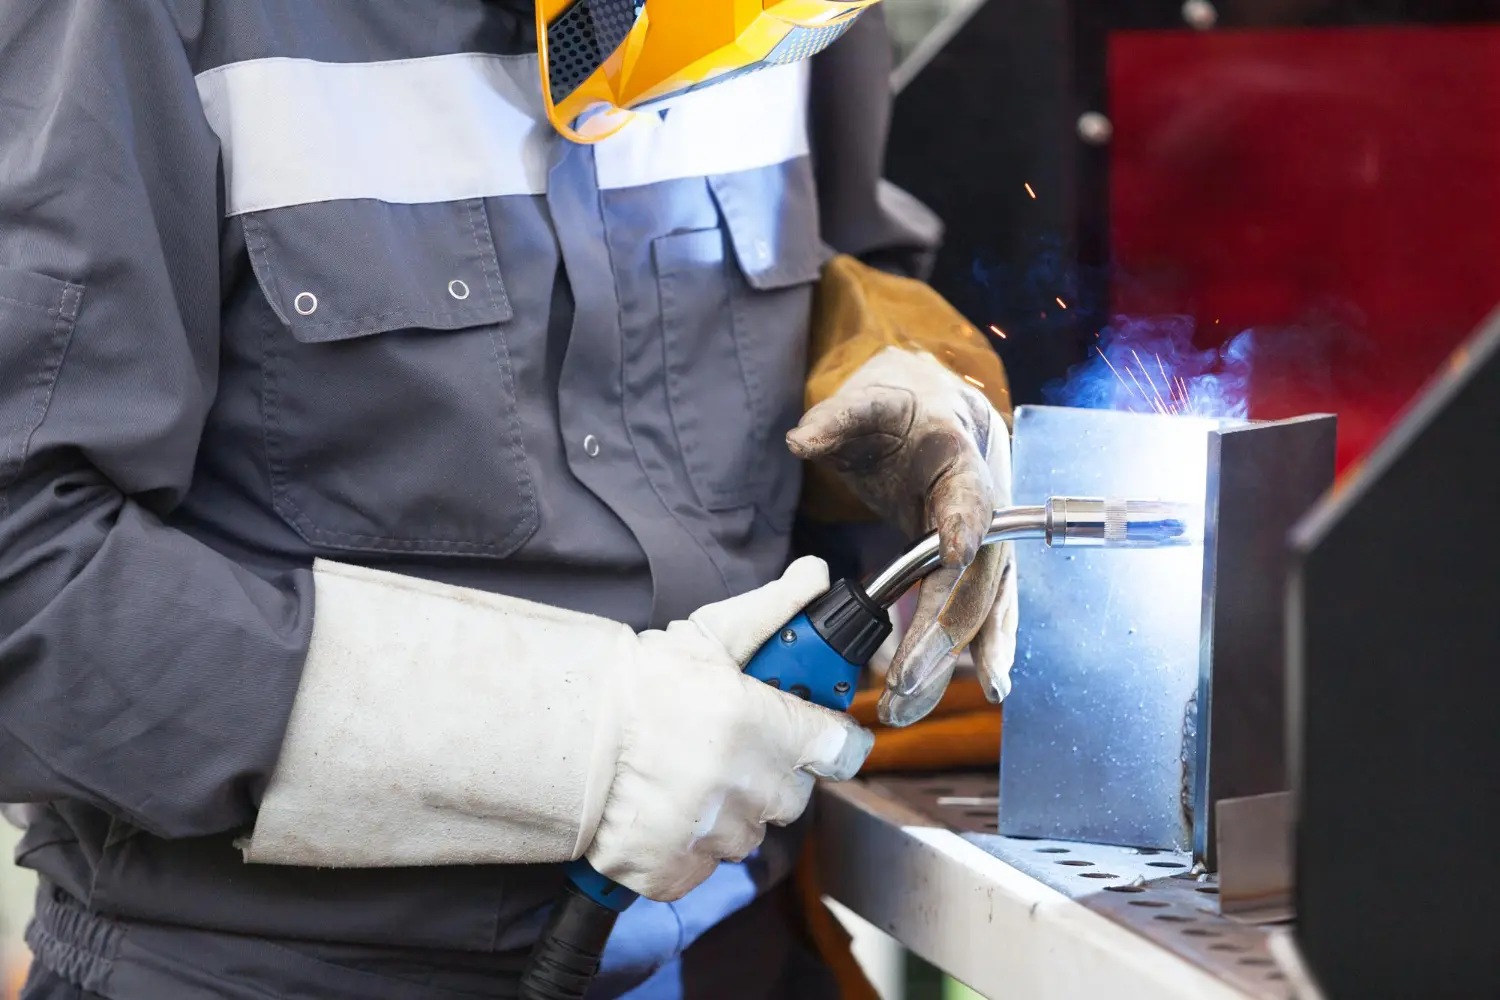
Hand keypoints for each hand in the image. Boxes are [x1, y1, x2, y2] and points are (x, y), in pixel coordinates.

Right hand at [586, 557, 872, 900]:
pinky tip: (659, 810)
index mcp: (765, 727)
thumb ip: (773, 609)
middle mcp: (748, 788)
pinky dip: (685, 847)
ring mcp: (713, 835)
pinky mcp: (675, 872)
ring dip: (726, 812)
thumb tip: (816, 574)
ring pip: (746, 834)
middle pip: (792, 796)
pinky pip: (702, 865)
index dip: (825, 739)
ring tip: (682, 777)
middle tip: (724, 748)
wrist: (561, 732)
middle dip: (768, 775)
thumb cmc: (637, 682)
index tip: (810, 734)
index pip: (839, 748)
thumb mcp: (709, 635)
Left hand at [787, 346, 1017, 726]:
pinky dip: (966, 659)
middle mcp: (985, 509)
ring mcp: (986, 545)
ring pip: (984, 611)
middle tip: (906, 678)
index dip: (965, 522)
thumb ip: (837, 419)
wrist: (935, 415)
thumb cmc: (901, 411)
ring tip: (909, 705)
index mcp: (961, 459)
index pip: (970, 495)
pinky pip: (977, 620)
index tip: (955, 552)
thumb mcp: (868, 404)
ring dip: (952, 663)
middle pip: (978, 578)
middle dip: (945, 633)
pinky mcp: (973, 572)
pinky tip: (942, 695)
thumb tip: (802, 439)